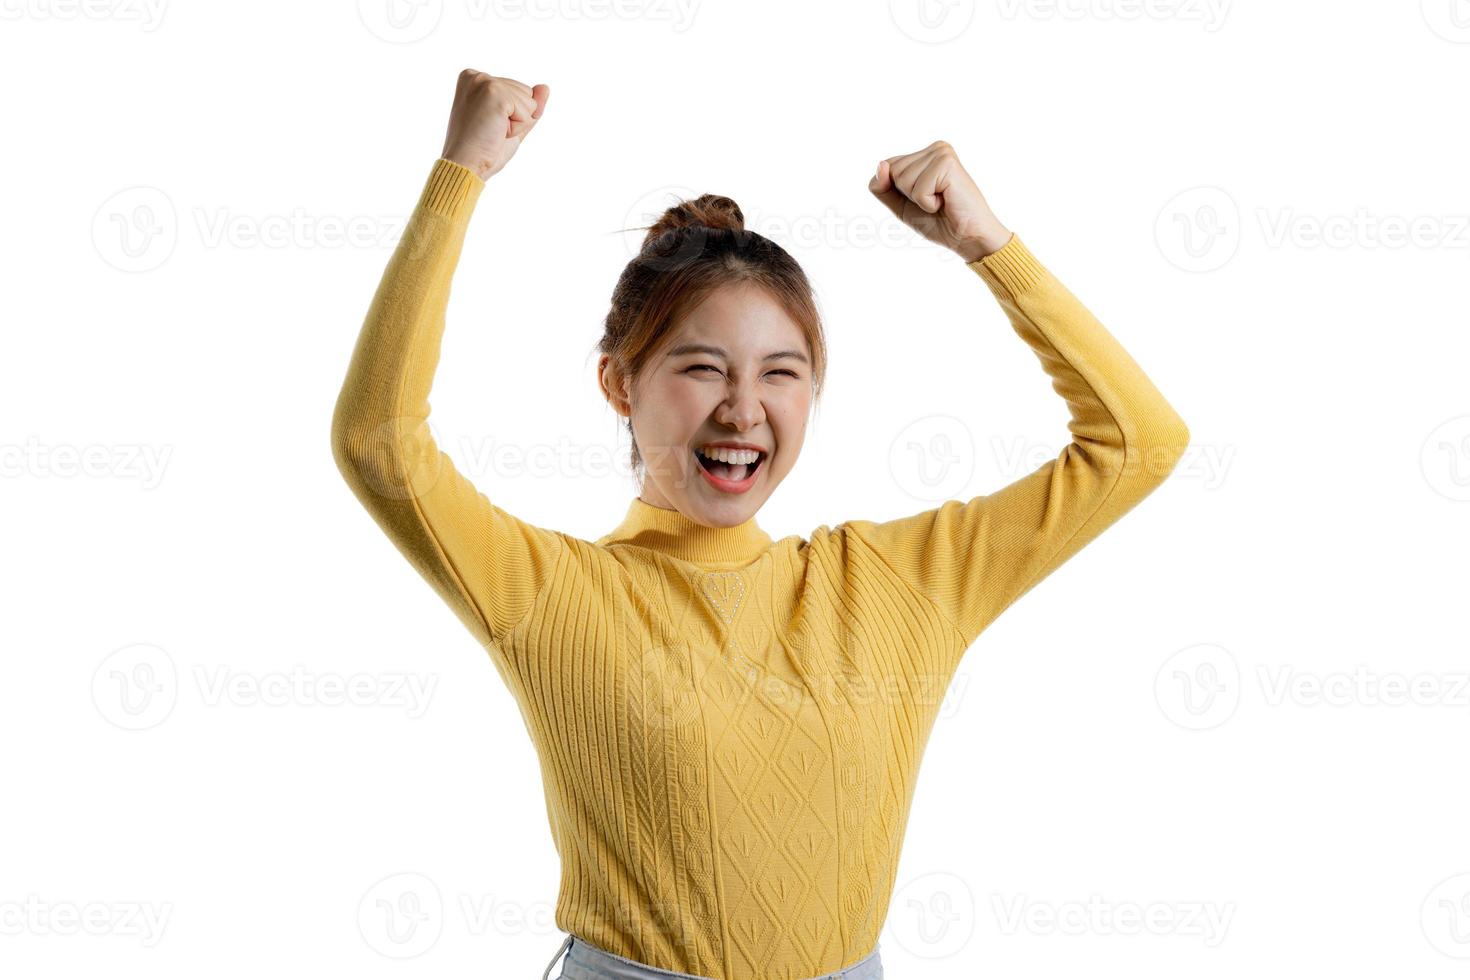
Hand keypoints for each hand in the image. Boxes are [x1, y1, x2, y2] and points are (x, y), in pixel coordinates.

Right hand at [441, 69, 549, 181]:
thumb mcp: (511, 123)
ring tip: (492, 131)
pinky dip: (517, 128)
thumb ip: (528, 106)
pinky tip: (497, 131)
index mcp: (475, 79)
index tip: (487, 126)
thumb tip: (545, 88)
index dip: (511, 115)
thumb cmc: (484, 149)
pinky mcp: (495, 94)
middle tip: (491, 130)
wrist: (465, 165)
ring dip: (517, 123)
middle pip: (525, 92)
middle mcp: (478, 76)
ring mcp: (485, 82)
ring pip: (530, 101)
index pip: (517, 91)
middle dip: (516, 117)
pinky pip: (528, 111)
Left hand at [868, 140, 1011, 261]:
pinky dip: (928, 203)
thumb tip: (881, 165)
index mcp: (924, 154)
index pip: (887, 167)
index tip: (925, 198)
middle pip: (892, 171)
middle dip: (908, 195)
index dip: (898, 192)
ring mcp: (942, 153)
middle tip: (935, 200)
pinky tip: (946, 201)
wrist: (967, 237)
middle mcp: (935, 148)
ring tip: (942, 200)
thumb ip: (882, 187)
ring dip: (919, 199)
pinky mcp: (947, 163)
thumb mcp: (900, 205)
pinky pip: (918, 189)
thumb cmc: (938, 222)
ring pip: (902, 179)